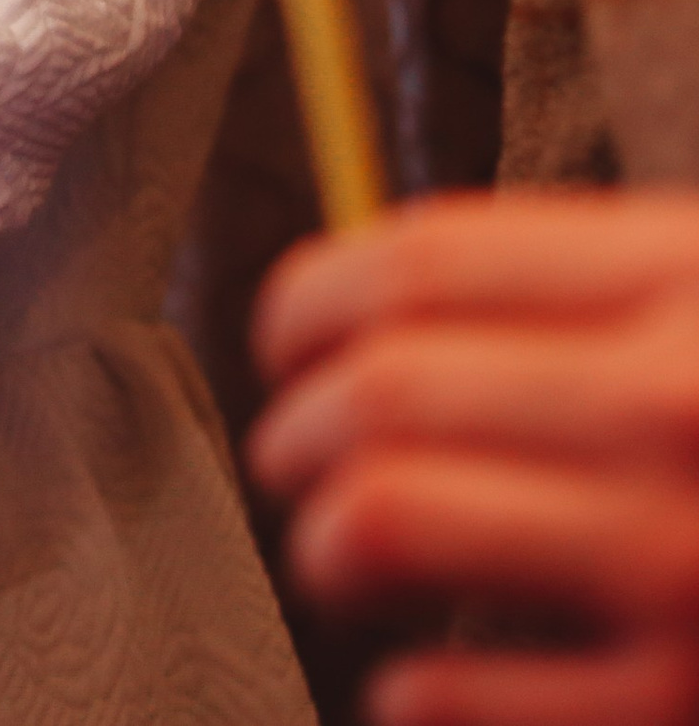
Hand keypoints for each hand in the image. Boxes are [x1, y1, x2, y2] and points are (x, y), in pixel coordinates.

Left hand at [251, 190, 698, 725]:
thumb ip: (604, 286)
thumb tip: (396, 306)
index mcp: (691, 282)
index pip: (418, 260)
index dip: (309, 291)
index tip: (284, 329)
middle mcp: (678, 409)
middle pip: (384, 385)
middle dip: (299, 417)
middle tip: (289, 443)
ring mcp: (690, 567)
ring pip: (390, 516)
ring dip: (327, 536)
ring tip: (334, 547)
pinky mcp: (698, 713)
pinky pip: (476, 696)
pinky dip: (412, 690)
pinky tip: (412, 682)